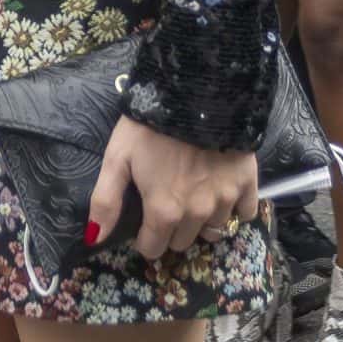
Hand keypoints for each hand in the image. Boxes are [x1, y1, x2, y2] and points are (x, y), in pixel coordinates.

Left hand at [86, 115, 259, 264]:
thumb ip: (106, 201)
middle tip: (168, 203)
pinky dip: (234, 209)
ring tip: (194, 197)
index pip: (153, 248)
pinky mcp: (247, 185)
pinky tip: (222, 193)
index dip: (145, 238)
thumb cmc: (150, 126)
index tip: (145, 222)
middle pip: (182, 242)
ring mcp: (225, 200)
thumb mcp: (117, 158)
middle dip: (172, 230)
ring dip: (201, 221)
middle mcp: (196, 213)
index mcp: (163, 211)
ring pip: (212, 230)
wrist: (197, 93)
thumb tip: (94, 238)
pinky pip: (244, 214)